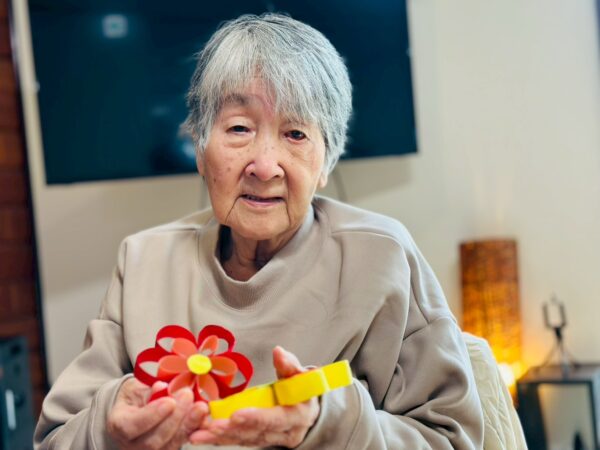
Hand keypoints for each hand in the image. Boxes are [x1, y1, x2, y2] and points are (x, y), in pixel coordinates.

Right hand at [107, 378, 208, 449]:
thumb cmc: (135, 397)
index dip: (152, 415)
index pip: (133, 426)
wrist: (136, 409)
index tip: (170, 401)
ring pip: (170, 445)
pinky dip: (194, 430)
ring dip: (188, 425)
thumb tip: (162, 387)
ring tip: (200, 407)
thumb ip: (149, 390)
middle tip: (188, 396)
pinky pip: (181, 443)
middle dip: (174, 418)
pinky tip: (203, 417)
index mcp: (119, 425)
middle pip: (153, 440)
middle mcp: (131, 445)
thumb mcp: (136, 388)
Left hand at [189, 346, 320, 447]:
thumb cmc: (301, 390)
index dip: (256, 417)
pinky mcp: (257, 440)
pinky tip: (199, 435)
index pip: (275, 419)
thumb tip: (278, 352)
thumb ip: (289, 365)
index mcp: (297, 416)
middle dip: (232, 430)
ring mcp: (270, 439)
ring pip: (244, 439)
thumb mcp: (301, 376)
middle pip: (256, 433)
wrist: (307, 412)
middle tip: (211, 425)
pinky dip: (219, 439)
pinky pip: (238, 440)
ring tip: (198, 433)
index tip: (236, 414)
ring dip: (220, 437)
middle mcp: (284, 432)